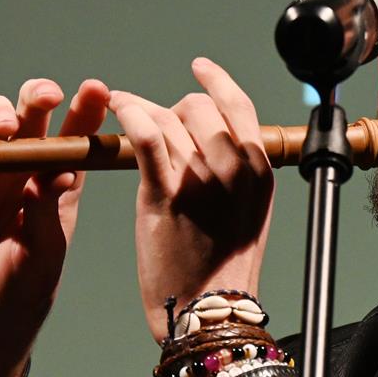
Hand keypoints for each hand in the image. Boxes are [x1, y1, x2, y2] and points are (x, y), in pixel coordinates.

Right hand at [0, 77, 108, 376]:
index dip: (87, 109)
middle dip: (39, 97)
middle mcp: (24, 165)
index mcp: (59, 176)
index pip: (76, 134)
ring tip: (9, 126)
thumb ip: (47, 213)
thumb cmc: (27, 280)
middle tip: (49, 96)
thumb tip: (54, 176)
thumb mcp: (44, 250)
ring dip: (1, 114)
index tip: (98, 90)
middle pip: (32, 116)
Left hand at [107, 58, 273, 341]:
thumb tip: (209, 133)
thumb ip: (238, 169)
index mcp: (259, 169)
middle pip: (198, 106)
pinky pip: (146, 136)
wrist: (209, 308)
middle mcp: (234, 168)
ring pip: (168, 118)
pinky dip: (130, 114)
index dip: (216, 80)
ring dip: (142, 110)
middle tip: (157, 122)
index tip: (199, 68)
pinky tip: (118, 108)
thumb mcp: (249, 210)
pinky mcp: (164, 194)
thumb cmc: (223, 265)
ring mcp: (200, 179)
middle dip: (173, 107)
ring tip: (124, 112)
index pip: (239, 105)